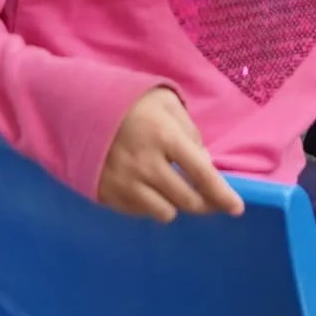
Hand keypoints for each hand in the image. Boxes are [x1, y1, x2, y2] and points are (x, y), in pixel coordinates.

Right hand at [95, 86, 241, 221]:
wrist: (78, 105)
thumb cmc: (131, 102)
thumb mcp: (168, 104)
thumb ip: (191, 134)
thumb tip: (206, 165)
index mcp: (165, 137)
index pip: (203, 175)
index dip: (223, 195)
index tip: (236, 208)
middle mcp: (145, 165)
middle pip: (187, 201)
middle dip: (205, 203)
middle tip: (209, 199)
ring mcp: (124, 182)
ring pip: (165, 213)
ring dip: (175, 204)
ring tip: (171, 188)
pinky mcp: (106, 194)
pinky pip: (140, 213)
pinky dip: (150, 204)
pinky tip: (147, 187)